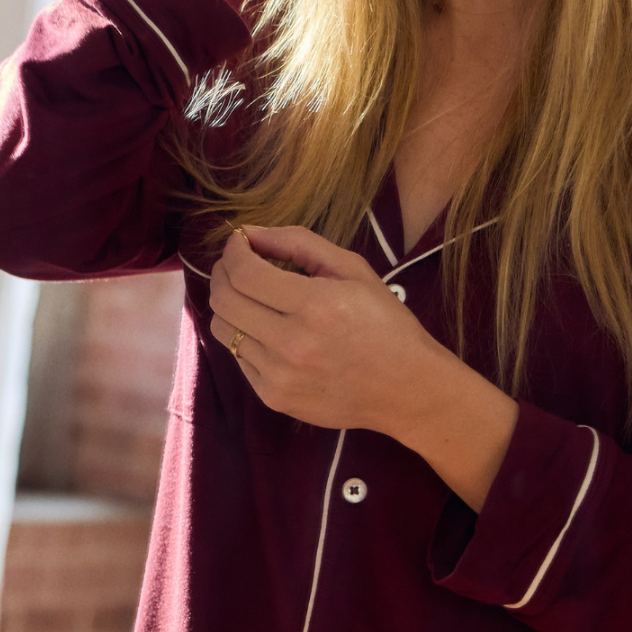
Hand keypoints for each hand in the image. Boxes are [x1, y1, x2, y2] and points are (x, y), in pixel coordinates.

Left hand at [208, 225, 433, 433]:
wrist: (408, 390)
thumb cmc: (384, 323)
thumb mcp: (352, 269)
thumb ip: (297, 242)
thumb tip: (249, 233)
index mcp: (316, 305)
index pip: (244, 273)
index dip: (232, 251)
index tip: (238, 242)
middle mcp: (292, 343)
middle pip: (223, 300)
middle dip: (223, 272)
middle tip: (237, 264)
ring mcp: (280, 375)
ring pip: (223, 329)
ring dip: (229, 305)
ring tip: (251, 296)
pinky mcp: (275, 398)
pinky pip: (238, 358)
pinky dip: (245, 337)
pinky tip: (270, 331)